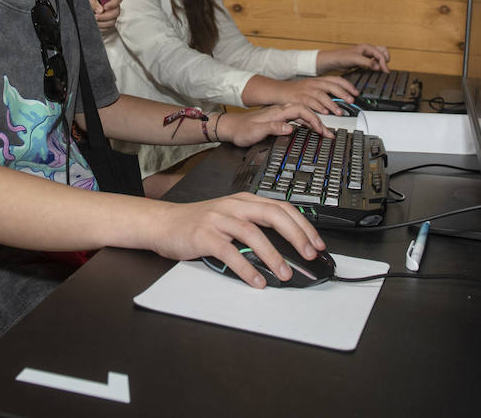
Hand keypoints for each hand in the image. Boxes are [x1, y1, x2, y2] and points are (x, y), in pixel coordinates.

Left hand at [87, 0, 123, 33]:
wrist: (88, 4)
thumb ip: (94, 2)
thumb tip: (100, 10)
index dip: (113, 3)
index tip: (105, 7)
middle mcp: (115, 5)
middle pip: (116, 12)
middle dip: (105, 16)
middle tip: (95, 16)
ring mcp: (113, 14)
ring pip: (112, 22)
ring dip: (102, 23)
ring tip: (93, 21)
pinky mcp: (109, 22)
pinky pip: (108, 27)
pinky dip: (101, 27)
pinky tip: (95, 24)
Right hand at [148, 192, 325, 288]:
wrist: (163, 223)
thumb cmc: (198, 223)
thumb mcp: (230, 218)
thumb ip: (254, 226)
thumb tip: (286, 248)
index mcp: (244, 201)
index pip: (282, 207)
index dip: (303, 224)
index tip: (317, 243)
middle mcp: (234, 206)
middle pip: (273, 214)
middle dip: (296, 235)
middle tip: (309, 254)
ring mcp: (218, 219)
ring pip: (253, 232)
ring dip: (273, 254)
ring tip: (285, 273)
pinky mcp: (204, 235)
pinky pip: (229, 252)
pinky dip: (246, 268)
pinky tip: (257, 280)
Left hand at [216, 103, 324, 146]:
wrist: (230, 127)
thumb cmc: (241, 130)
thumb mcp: (256, 131)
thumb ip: (273, 128)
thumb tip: (289, 128)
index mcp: (276, 112)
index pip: (300, 110)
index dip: (313, 119)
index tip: (321, 130)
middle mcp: (279, 111)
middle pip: (304, 111)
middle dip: (318, 121)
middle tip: (328, 133)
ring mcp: (278, 114)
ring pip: (301, 114)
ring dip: (314, 122)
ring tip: (324, 132)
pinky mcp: (277, 119)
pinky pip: (296, 118)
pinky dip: (306, 123)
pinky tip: (310, 129)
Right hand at [266, 74, 360, 116]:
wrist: (278, 90)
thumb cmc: (296, 91)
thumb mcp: (311, 88)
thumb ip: (324, 93)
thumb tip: (338, 99)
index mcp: (318, 80)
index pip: (336, 79)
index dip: (347, 85)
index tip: (356, 92)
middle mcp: (314, 84)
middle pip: (331, 86)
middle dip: (343, 93)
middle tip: (351, 101)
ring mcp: (306, 91)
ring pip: (322, 95)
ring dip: (332, 104)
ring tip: (339, 112)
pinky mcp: (299, 98)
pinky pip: (310, 102)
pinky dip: (318, 107)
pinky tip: (324, 112)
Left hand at [318, 43, 390, 74]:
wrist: (333, 61)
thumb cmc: (342, 57)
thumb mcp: (355, 59)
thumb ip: (367, 62)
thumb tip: (378, 67)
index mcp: (367, 47)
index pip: (381, 54)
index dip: (384, 63)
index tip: (385, 72)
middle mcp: (367, 50)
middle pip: (383, 52)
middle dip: (386, 59)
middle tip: (384, 69)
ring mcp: (366, 55)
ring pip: (379, 57)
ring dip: (382, 62)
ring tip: (381, 71)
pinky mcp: (363, 61)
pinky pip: (373, 62)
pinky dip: (376, 66)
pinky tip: (374, 71)